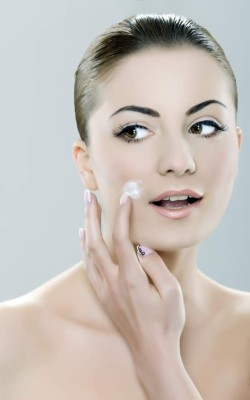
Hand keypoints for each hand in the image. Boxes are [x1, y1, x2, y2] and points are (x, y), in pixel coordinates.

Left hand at [79, 189, 185, 360]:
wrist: (151, 351)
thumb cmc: (166, 322)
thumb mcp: (172, 293)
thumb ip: (156, 266)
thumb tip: (141, 247)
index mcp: (131, 278)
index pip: (122, 239)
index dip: (121, 215)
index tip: (124, 197)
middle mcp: (113, 281)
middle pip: (96, 241)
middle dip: (92, 215)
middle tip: (89, 195)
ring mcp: (105, 289)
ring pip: (88, 253)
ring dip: (86, 228)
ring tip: (86, 209)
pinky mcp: (103, 295)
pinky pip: (88, 266)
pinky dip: (84, 248)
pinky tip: (83, 238)